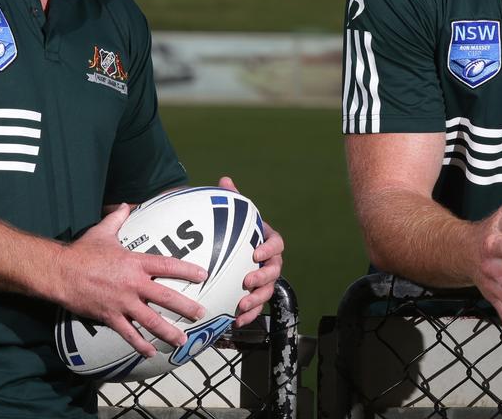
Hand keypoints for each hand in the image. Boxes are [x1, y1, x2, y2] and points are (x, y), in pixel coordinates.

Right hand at [54, 203, 208, 357]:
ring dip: (168, 331)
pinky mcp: (110, 317)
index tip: (202, 275)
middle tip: (201, 314)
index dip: (187, 270)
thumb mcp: (102, 231)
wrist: (60, 272)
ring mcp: (122, 302)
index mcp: (135, 263)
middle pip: (166, 297)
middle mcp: (133, 284)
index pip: (167, 266)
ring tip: (182, 340)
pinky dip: (140, 344)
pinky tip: (150, 352)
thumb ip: (117, 219)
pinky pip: (128, 334)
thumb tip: (125, 205)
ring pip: (151, 320)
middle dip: (186, 307)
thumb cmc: (82, 251)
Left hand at [218, 176, 284, 326]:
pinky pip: (257, 307)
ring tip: (241, 305)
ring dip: (256, 300)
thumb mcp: (235, 216)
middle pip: (275, 271)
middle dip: (262, 278)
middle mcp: (270, 262)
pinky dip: (249, 315)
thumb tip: (225, 181)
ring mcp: (265, 280)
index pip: (276, 243)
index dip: (269, 248)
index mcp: (268, 241)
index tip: (256, 253)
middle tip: (247, 281)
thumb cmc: (237, 232)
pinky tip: (236, 321)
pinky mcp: (256, 296)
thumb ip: (232, 200)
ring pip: (268, 291)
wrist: (234, 252)